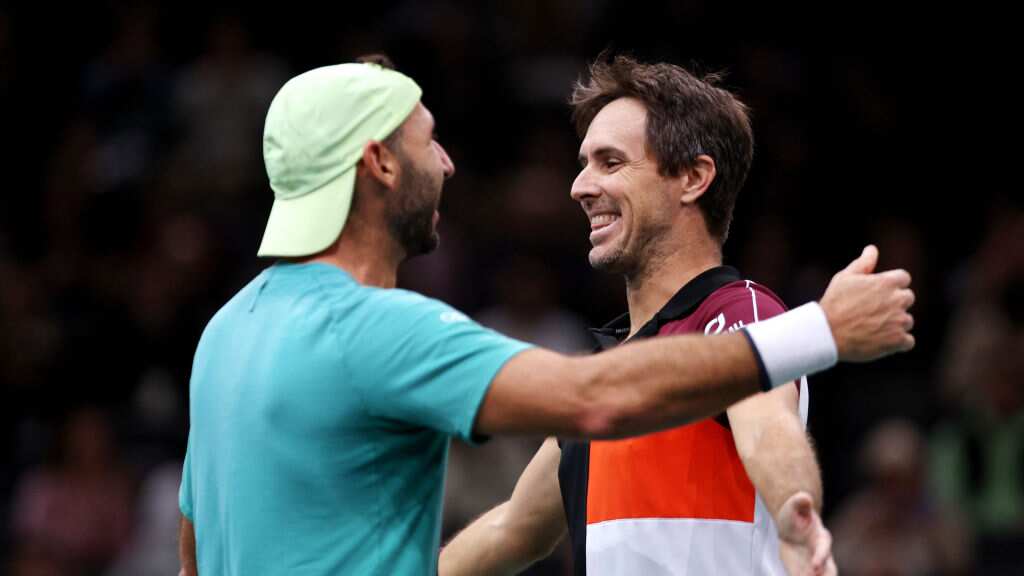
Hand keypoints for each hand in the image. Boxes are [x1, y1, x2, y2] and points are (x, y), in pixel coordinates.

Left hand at [777, 492, 837, 575]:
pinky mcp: (804, 571)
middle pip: (829, 569)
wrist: (791, 526)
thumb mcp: (794, 506)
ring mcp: (815, 564)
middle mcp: (821, 552)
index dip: (820, 557)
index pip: (823, 548)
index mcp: (821, 536)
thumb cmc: (794, 515)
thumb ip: (800, 502)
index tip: (815, 567)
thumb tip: (804, 496)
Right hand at [821, 245, 914, 361]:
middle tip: (874, 311)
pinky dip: (898, 342)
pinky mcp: (897, 340)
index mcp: (887, 282)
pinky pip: (908, 341)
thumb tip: (872, 249)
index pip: (903, 278)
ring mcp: (899, 321)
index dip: (891, 285)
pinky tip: (882, 340)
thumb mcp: (844, 278)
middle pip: (907, 298)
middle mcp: (897, 300)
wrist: (827, 333)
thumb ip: (863, 263)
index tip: (878, 293)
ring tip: (873, 328)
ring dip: (895, 323)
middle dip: (895, 303)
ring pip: (907, 320)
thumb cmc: (834, 303)